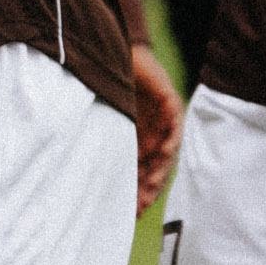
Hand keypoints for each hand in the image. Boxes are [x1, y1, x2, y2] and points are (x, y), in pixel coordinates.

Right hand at [127, 42, 183, 211]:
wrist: (116, 53)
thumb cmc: (110, 86)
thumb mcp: (110, 122)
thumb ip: (110, 145)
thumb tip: (91, 174)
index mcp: (142, 138)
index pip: (145, 171)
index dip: (140, 191)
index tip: (132, 212)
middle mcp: (156, 132)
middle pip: (158, 166)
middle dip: (149, 187)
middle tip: (141, 206)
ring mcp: (164, 118)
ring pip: (168, 149)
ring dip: (160, 169)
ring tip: (151, 186)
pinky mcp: (169, 101)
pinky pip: (174, 123)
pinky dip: (169, 138)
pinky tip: (162, 152)